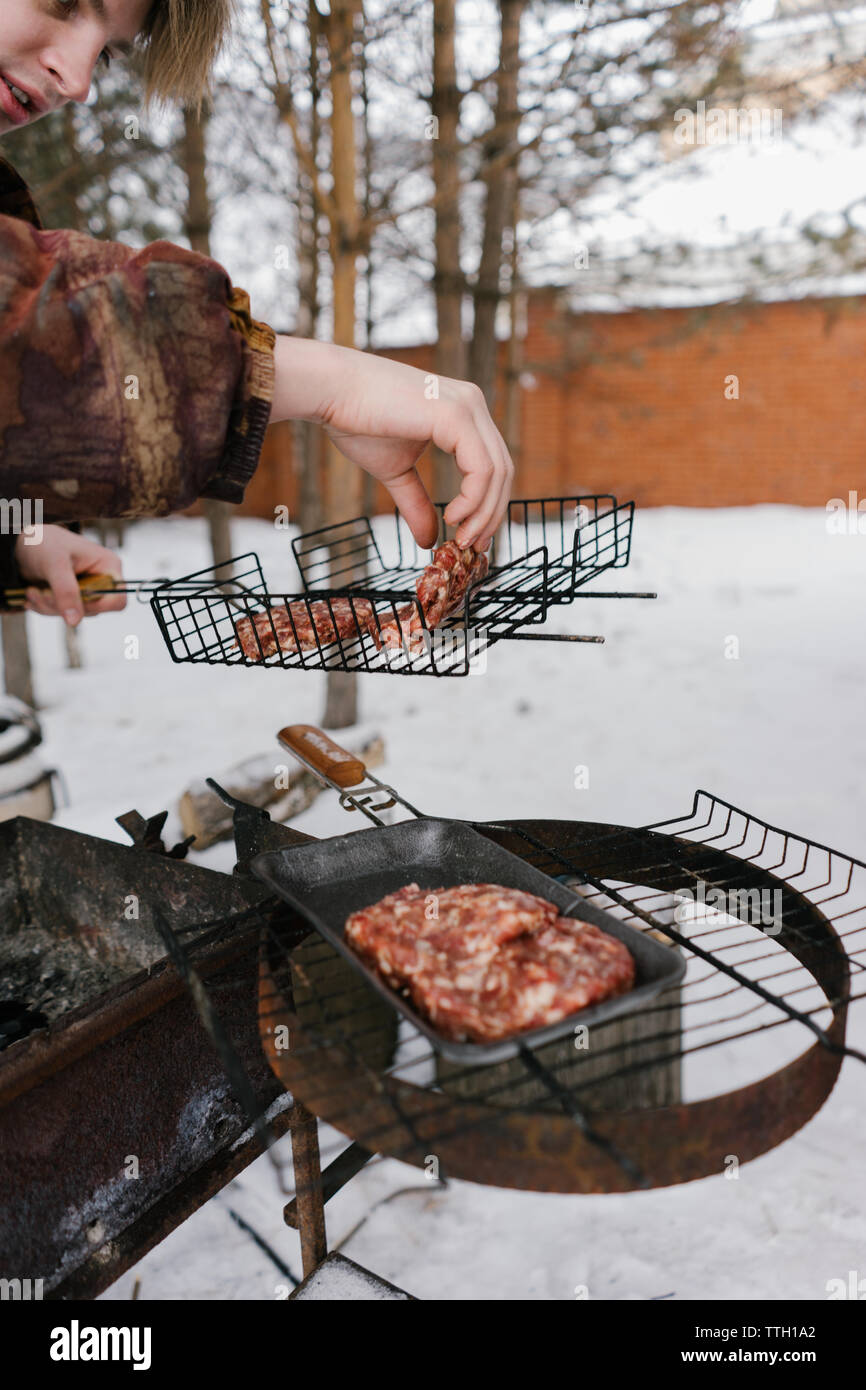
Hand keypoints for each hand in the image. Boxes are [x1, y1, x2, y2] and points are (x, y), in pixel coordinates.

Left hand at [15, 527, 126, 624]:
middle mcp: (101, 580)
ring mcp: (87, 590)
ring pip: (75, 615)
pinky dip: (45, 607)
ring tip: (33, 591)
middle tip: (41, 592)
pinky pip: (63, 614)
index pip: (117, 600)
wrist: (25, 543)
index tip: (72, 600)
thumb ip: (66, 592)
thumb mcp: (55, 564)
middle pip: (92, 610)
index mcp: (108, 566)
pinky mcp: (72, 597)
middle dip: (62, 605)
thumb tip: (74, 622)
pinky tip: (34, 593)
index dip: (97, 606)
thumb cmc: (44, 543)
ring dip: (49, 606)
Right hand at [270, 337, 513, 550]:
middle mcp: (472, 404)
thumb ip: (416, 503)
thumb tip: (429, 541)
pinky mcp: (455, 415)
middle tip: (472, 545)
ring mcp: (467, 407)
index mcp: (462, 413)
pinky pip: (481, 469)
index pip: (493, 465)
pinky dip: (473, 500)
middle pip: (504, 470)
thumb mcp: (395, 471)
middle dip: (491, 515)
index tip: (471, 538)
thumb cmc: (357, 421)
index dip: (489, 506)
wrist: (331, 390)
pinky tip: (451, 516)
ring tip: (461, 537)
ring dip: (483, 513)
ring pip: (497, 472)